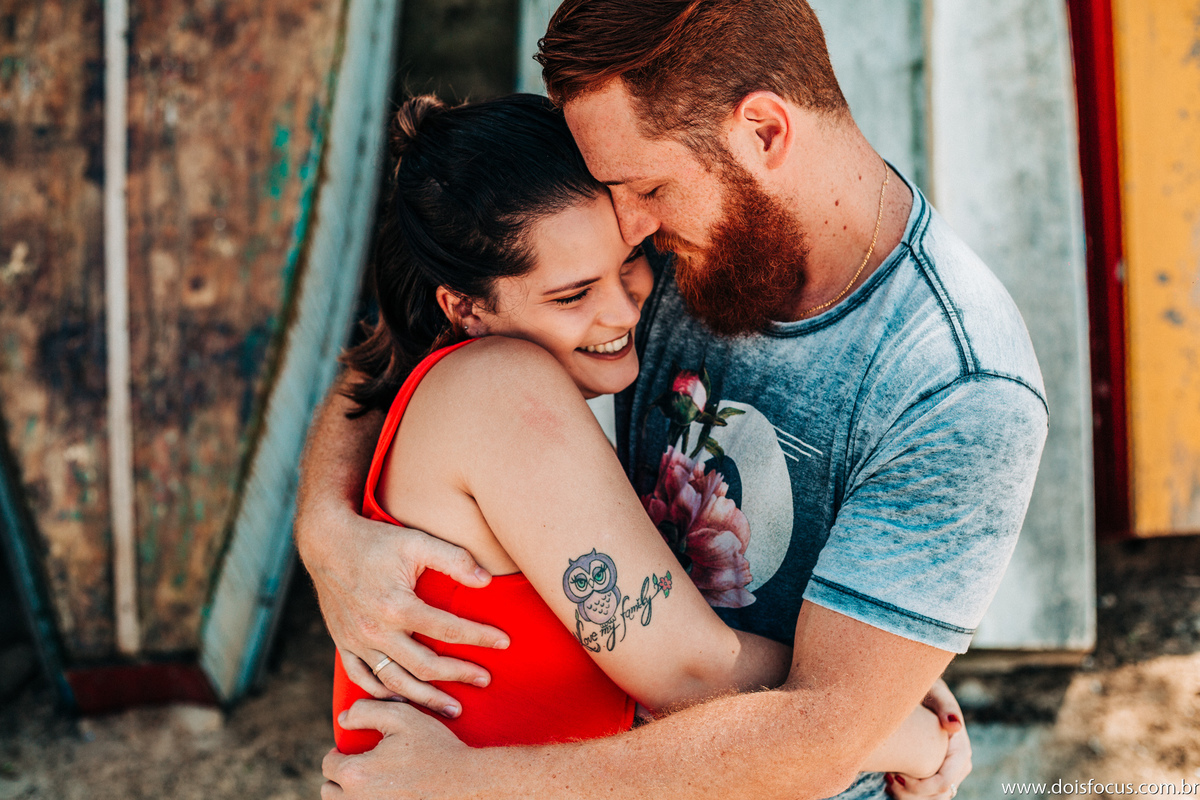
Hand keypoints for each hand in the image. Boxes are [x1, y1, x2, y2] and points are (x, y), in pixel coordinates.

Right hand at [299, 504, 509, 716]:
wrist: (326, 542)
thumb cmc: (375, 540)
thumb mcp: (417, 541)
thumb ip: (454, 559)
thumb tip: (485, 581)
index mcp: (397, 605)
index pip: (449, 629)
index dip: (480, 637)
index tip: (503, 642)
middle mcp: (376, 630)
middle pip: (425, 665)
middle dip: (459, 675)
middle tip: (485, 681)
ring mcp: (357, 641)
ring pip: (395, 682)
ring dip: (426, 698)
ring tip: (452, 708)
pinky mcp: (344, 644)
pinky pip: (363, 679)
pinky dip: (384, 694)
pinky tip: (405, 700)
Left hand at [322, 699, 471, 799]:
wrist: (466, 784)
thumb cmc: (435, 748)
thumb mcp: (403, 717)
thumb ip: (365, 711)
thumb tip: (342, 719)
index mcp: (356, 773)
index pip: (328, 766)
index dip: (337, 755)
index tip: (348, 753)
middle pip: (329, 793)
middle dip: (339, 779)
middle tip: (358, 770)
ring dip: (349, 796)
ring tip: (367, 785)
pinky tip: (382, 794)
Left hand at [886, 680, 971, 798]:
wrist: (921, 691)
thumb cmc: (927, 690)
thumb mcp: (935, 693)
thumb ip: (945, 707)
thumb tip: (955, 725)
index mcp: (960, 751)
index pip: (943, 782)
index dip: (919, 786)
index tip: (894, 775)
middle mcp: (958, 765)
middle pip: (938, 796)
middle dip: (912, 794)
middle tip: (888, 778)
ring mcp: (948, 771)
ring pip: (932, 799)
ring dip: (908, 796)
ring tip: (887, 779)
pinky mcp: (936, 773)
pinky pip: (925, 795)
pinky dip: (907, 794)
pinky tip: (889, 779)